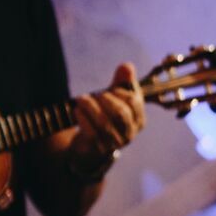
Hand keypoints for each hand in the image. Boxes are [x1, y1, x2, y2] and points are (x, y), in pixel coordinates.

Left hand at [66, 62, 145, 177]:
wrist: (90, 145)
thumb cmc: (106, 115)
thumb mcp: (115, 98)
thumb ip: (122, 82)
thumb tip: (127, 66)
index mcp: (138, 120)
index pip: (134, 102)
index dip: (120, 91)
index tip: (110, 89)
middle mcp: (129, 133)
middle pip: (120, 113)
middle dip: (105, 99)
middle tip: (94, 94)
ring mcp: (114, 143)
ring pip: (104, 124)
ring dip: (91, 107)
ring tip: (81, 99)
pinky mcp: (98, 149)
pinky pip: (92, 134)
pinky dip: (83, 119)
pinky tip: (77, 111)